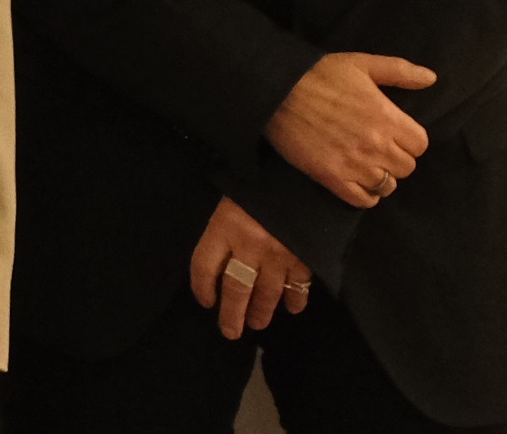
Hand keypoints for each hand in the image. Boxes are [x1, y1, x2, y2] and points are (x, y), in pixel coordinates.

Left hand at [186, 197, 311, 342]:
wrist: (305, 174)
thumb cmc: (259, 184)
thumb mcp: (231, 199)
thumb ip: (224, 231)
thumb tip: (218, 266)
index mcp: (224, 226)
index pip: (203, 266)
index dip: (201, 288)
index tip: (205, 301)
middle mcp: (249, 244)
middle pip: (235, 289)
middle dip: (231, 315)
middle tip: (230, 331)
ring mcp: (278, 254)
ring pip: (266, 294)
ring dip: (261, 313)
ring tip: (256, 323)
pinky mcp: (305, 259)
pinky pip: (298, 289)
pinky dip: (295, 301)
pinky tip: (291, 308)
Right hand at [267, 49, 433, 207]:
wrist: (275, 89)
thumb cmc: (319, 74)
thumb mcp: (361, 64)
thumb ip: (400, 71)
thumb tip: (432, 78)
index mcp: (386, 117)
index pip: (420, 144)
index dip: (409, 139)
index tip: (395, 134)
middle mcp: (375, 145)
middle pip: (406, 167)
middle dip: (396, 158)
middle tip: (379, 148)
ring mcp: (354, 164)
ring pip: (386, 185)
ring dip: (381, 177)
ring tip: (368, 165)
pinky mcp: (332, 177)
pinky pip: (362, 200)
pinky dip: (366, 195)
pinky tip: (358, 182)